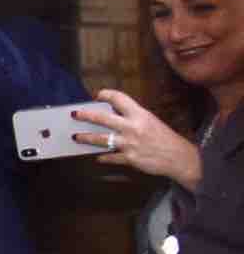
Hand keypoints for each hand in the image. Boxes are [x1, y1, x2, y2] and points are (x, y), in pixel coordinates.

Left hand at [78, 86, 206, 185]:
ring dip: (86, 138)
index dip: (106, 94)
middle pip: (103, 118)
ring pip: (101, 139)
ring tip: (76, 137)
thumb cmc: (164, 138)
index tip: (97, 95)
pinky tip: (97, 157)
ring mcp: (130, 144)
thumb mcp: (150, 121)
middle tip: (74, 114)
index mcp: (140, 115)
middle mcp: (133, 127)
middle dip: (86, 115)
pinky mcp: (130, 158)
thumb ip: (132, 118)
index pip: (120, 98)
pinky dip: (102, 157)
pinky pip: (110, 157)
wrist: (179, 158)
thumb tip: (111, 115)